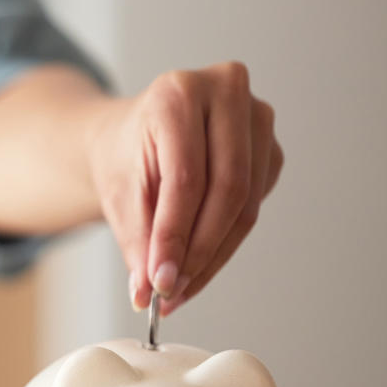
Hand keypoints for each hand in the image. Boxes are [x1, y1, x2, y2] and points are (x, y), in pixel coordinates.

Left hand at [87, 62, 281, 314]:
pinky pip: (253, 208)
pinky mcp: (270, 149)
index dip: (174, 236)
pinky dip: (224, 245)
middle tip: (171, 293)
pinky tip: (196, 266)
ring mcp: (257, 118)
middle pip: (227, 189)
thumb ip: (135, 240)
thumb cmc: (123, 158)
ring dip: (213, 256)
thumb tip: (147, 292)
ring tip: (178, 291)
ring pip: (245, 205)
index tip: (159, 282)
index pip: (185, 177)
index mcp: (178, 94)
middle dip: (198, 252)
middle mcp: (226, 93)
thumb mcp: (117, 194)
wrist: (133, 139)